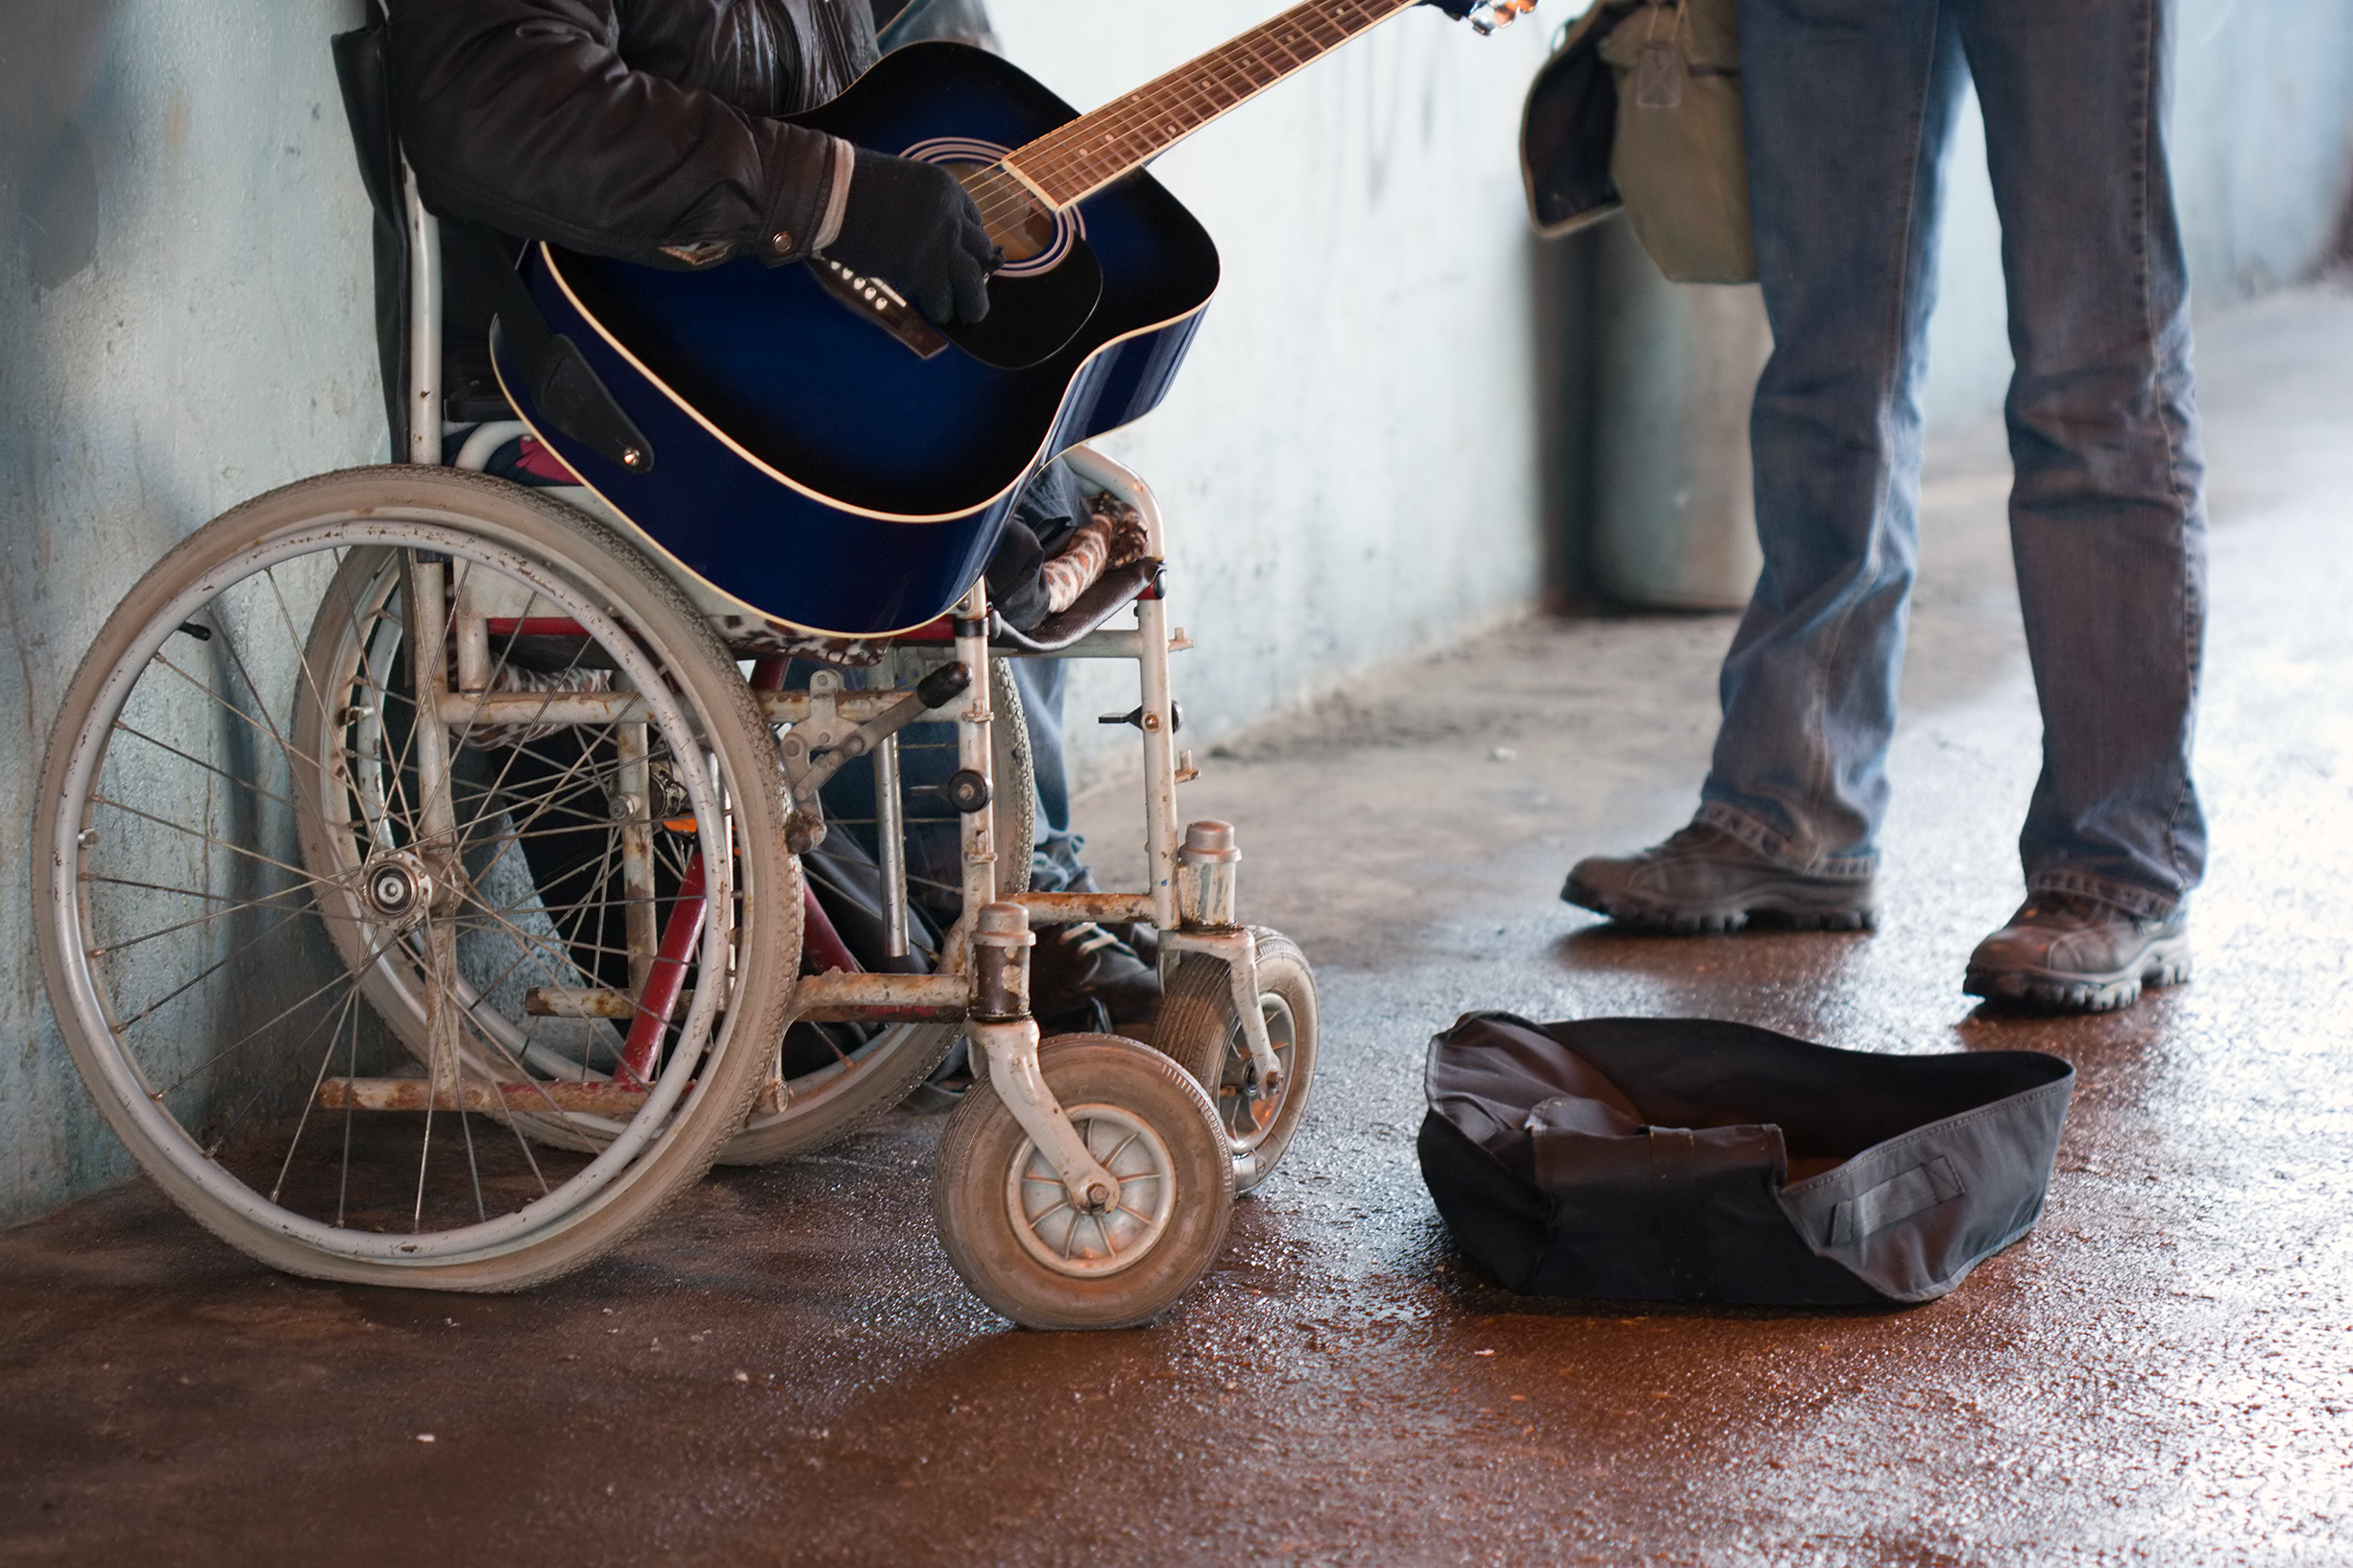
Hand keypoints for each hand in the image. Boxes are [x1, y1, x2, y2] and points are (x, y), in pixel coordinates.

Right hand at [825, 149, 998, 324]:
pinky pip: (943, 298)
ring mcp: (941, 243)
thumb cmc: (854, 187)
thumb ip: (919, 207)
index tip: (964, 256)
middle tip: (973, 289)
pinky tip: (936, 313)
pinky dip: (941, 310)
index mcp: (947, 189)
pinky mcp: (923, 269)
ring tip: (970, 315)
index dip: (971, 243)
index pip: (974, 220)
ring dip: (974, 301)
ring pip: (973, 279)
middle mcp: (952, 215)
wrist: (835, 194)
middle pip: (981, 250)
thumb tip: (920, 234)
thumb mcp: (902, 184)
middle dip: (979, 272)